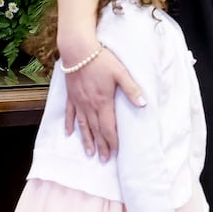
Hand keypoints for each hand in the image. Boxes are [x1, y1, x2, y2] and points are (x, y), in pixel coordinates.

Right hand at [61, 43, 141, 159]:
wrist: (78, 51)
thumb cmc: (102, 61)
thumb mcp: (121, 73)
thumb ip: (132, 89)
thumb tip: (144, 104)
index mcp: (103, 102)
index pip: (108, 127)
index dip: (112, 141)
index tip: (116, 153)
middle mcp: (89, 105)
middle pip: (95, 130)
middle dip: (101, 146)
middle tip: (104, 160)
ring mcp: (78, 102)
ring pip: (82, 125)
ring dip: (86, 140)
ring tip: (89, 153)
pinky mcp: (71, 96)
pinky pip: (69, 114)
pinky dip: (69, 124)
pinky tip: (68, 133)